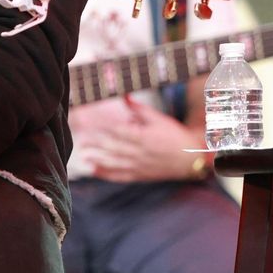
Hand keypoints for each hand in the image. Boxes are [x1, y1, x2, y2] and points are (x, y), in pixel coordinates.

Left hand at [71, 96, 203, 182]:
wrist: (191, 158)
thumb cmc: (174, 135)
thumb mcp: (159, 119)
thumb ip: (139, 109)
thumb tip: (124, 96)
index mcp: (143, 136)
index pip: (118, 131)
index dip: (102, 127)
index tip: (89, 123)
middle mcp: (139, 152)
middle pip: (112, 147)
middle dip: (95, 142)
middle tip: (81, 137)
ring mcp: (139, 165)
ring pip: (113, 163)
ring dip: (97, 158)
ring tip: (83, 154)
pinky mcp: (140, 175)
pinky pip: (119, 176)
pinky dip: (105, 174)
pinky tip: (93, 170)